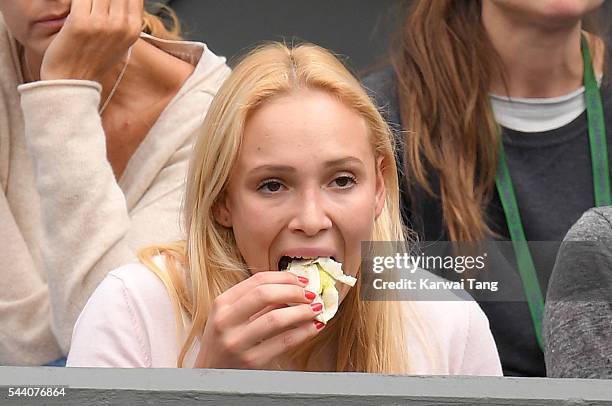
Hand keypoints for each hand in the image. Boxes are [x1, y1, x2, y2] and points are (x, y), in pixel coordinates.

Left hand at [40, 0, 142, 81]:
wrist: (73, 81)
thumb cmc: (94, 61)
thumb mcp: (121, 43)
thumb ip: (125, 19)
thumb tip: (125, 0)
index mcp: (133, 29)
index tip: (108, 3)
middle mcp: (121, 25)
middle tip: (93, 7)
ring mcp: (100, 24)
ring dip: (90, 0)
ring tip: (85, 8)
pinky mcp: (79, 22)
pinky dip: (76, 0)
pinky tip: (75, 6)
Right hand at [194, 271, 324, 368]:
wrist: (210, 375)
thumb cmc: (225, 341)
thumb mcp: (231, 316)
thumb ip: (256, 302)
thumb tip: (294, 288)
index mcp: (221, 303)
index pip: (257, 280)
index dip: (284, 277)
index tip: (302, 280)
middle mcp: (226, 321)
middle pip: (265, 294)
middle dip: (294, 291)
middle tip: (311, 294)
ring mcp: (237, 342)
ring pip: (276, 318)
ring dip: (302, 311)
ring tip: (316, 309)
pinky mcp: (251, 362)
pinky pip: (284, 342)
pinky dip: (303, 332)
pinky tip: (313, 327)